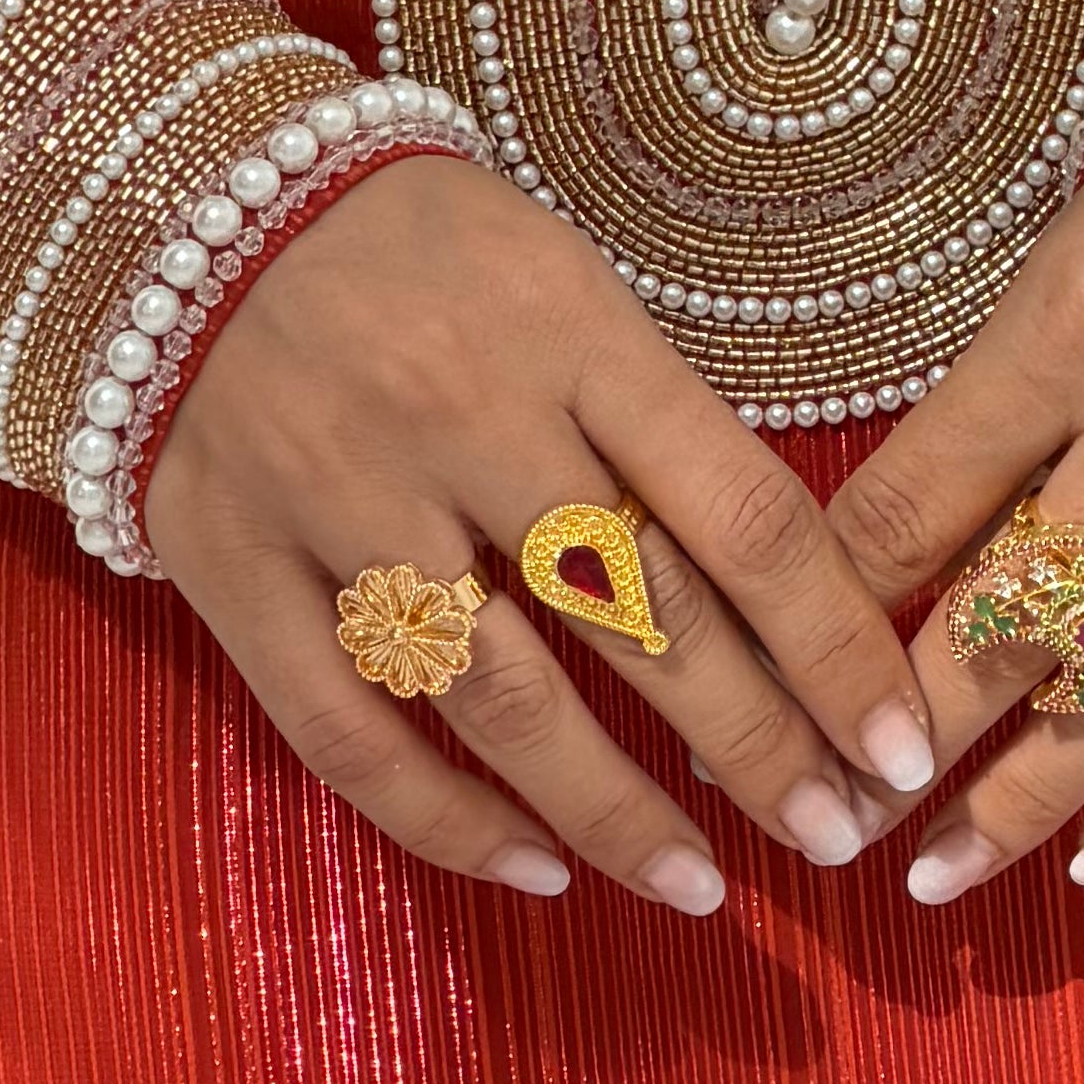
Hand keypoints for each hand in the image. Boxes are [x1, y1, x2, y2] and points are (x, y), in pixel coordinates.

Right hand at [145, 142, 940, 909]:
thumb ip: (654, 420)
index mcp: (568, 330)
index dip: (834, 646)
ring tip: (700, 884)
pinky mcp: (236, 566)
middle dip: (758, 747)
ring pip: (502, 696)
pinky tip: (534, 870)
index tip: (902, 740)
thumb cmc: (413, 248)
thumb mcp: (560, 280)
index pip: (740, 514)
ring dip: (615, 810)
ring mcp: (340, 497)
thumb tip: (786, 592)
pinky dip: (445, 819)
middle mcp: (461, 416)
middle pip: (642, 618)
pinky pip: (348, 729)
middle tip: (837, 835)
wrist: (181, 198)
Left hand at [825, 123, 1083, 902]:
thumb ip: (981, 423)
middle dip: (917, 733)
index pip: (922, 505)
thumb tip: (860, 591)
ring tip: (943, 867)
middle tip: (837, 814)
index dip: (837, 624)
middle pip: (1025, 614)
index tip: (780, 706)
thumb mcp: (1059, 274)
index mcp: (1081, 318)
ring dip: (1030, 799)